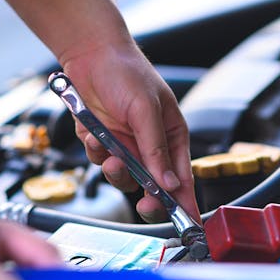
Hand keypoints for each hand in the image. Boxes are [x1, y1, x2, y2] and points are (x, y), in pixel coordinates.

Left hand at [62, 42, 200, 222]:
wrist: (89, 54)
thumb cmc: (127, 72)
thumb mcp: (146, 110)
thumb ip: (156, 149)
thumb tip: (169, 184)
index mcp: (171, 136)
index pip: (182, 178)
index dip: (186, 202)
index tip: (190, 225)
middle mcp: (149, 145)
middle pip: (154, 186)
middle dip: (149, 197)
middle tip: (145, 202)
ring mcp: (125, 146)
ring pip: (124, 178)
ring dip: (117, 171)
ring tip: (111, 154)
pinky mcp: (103, 143)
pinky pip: (100, 161)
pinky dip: (96, 152)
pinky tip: (95, 134)